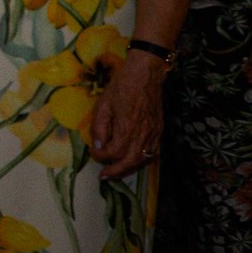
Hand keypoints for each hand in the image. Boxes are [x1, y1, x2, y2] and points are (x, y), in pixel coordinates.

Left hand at [90, 54, 164, 180]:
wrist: (146, 75)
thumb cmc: (122, 87)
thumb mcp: (103, 104)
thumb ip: (100, 127)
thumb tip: (98, 146)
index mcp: (127, 127)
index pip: (114, 152)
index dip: (101, 156)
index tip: (93, 152)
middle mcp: (143, 134)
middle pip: (131, 162)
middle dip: (116, 172)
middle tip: (104, 177)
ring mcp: (154, 134)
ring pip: (143, 160)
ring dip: (129, 169)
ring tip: (116, 172)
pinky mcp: (159, 131)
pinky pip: (152, 153)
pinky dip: (141, 161)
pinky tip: (132, 161)